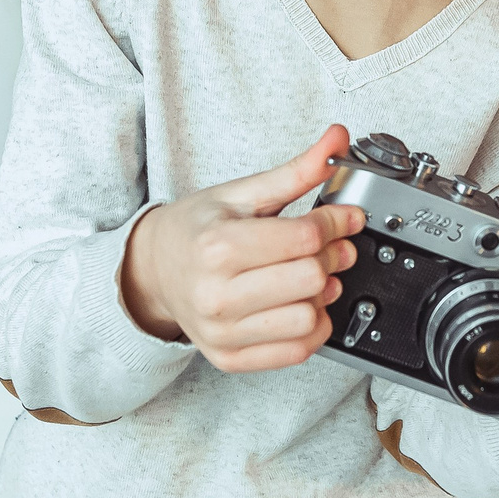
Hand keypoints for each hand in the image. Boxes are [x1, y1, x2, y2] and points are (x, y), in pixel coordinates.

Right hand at [120, 127, 364, 373]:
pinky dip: (312, 327)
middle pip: (311, 279)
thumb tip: (337, 140)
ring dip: (322, 295)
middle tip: (328, 246)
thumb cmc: (196, 230)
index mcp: (217, 247)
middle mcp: (216, 295)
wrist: (154, 269)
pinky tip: (301, 304)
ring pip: (308, 319)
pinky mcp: (230, 358)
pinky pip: (296, 352)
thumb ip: (295, 171)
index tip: (344, 216)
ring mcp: (222, 332)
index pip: (305, 238)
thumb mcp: (241, 193)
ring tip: (310, 276)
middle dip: (331, 256)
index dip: (337, 222)